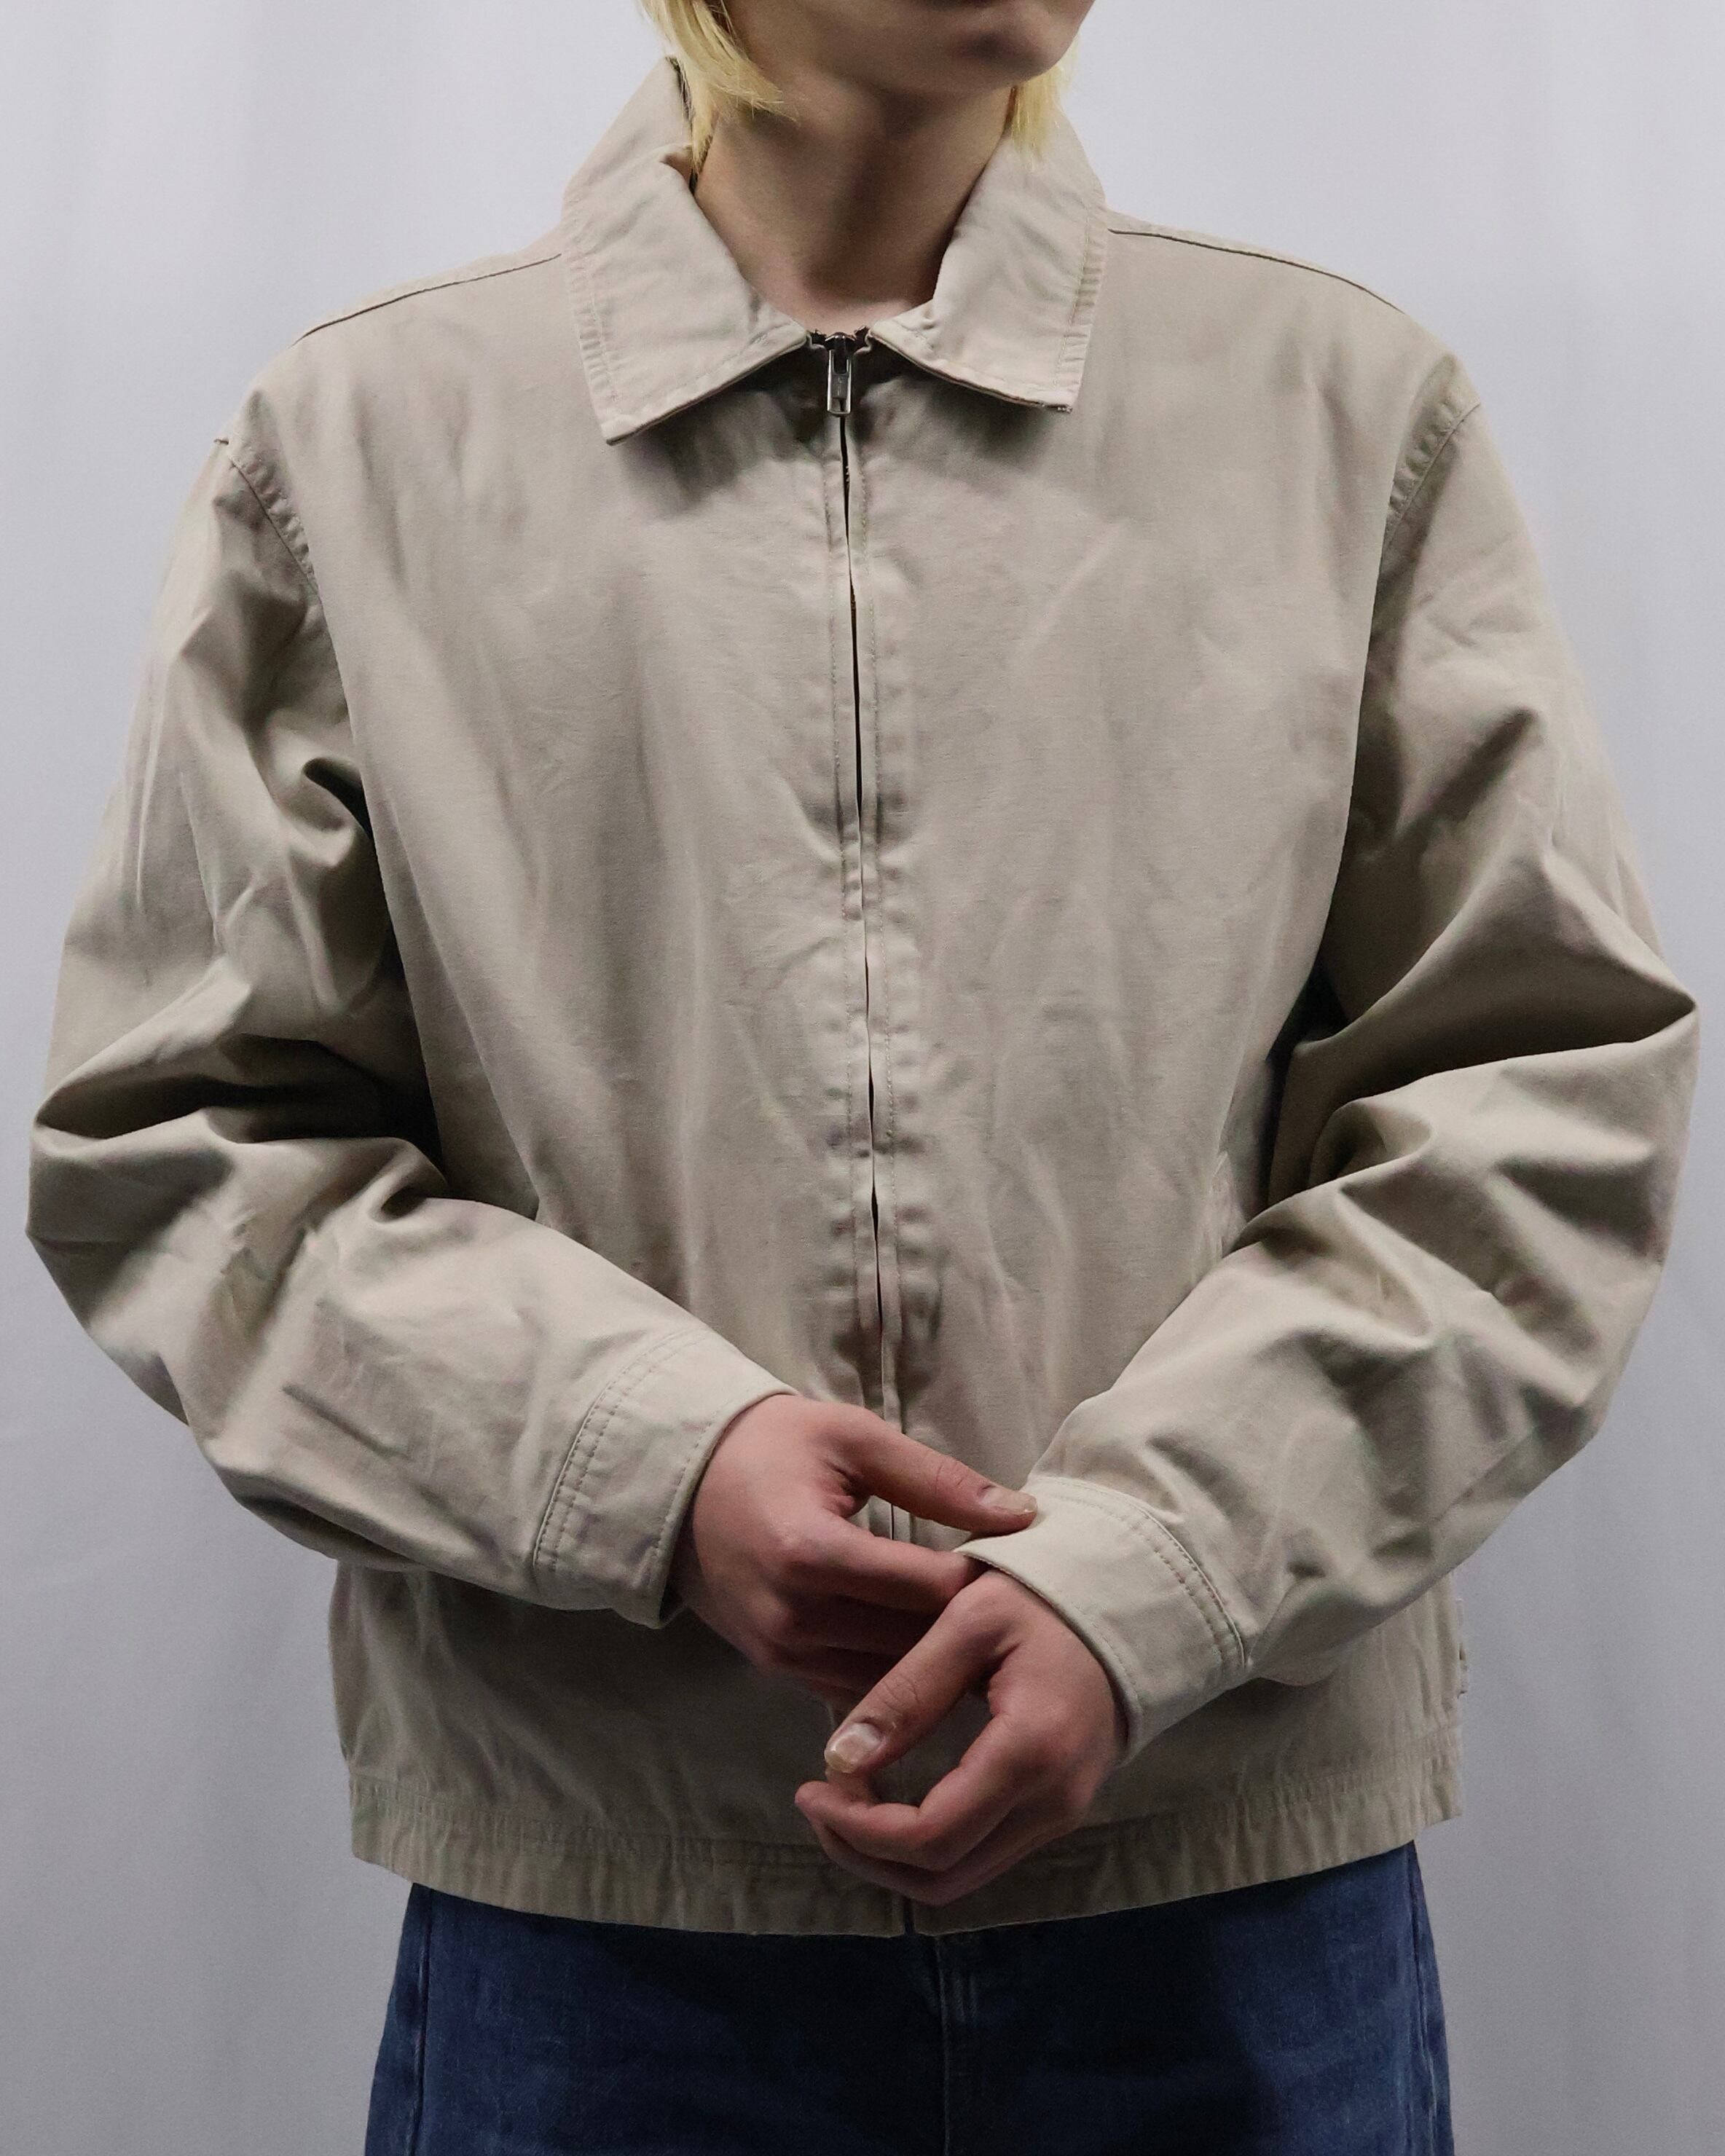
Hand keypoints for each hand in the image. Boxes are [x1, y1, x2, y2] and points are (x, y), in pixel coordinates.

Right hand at [670, 1395, 1039, 1710]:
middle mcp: (793, 1616)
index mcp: (811, 1552)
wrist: (682, 1481)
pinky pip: (856, 1687)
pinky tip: (936, 1650)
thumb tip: (1022, 1515)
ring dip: (938, 1658)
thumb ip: (937, 1480)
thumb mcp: (853, 1438)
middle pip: (912, 1641)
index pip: (925, 1587)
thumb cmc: (772, 1446)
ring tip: (987, 1630)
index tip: (1027, 1565)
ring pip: (890, 1676)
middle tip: (1021, 1605)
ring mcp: (782, 1652)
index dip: (984, 1579)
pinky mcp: (777, 1669)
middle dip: (970, 1626)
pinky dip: (898, 1672)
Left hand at [793, 1563, 1128, 1905]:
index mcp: (1029, 1753)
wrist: (1133, 1602)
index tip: (811, 1787)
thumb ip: (906, 1691)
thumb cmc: (1046, 1596)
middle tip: (817, 1802)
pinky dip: (927, 1844)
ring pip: (961, 1877)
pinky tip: (892, 1800)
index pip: (929, 1837)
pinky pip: (983, 1855)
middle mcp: (1053, 1803)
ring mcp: (1061, 1815)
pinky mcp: (1059, 1811)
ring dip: (892, 1856)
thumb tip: (838, 1760)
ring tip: (844, 1804)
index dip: (858, 1828)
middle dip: (864, 1853)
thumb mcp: (968, 1621)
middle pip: (941, 1877)